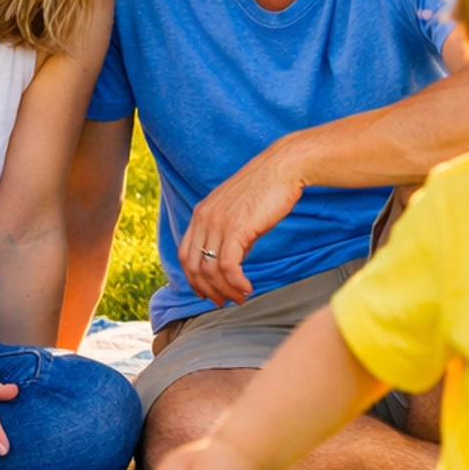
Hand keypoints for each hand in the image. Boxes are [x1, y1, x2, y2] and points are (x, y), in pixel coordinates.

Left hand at [178, 143, 305, 307]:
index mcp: (201, 213)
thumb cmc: (266, 188)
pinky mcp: (236, 229)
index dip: (193, 278)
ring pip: (210, 271)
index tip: (208, 292)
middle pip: (193, 267)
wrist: (283, 168)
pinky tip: (248, 288)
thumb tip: (234, 261)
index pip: (185, 254)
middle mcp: (204, 218)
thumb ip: (230, 234)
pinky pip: (228, 267)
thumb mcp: (238, 211)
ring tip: (240, 298)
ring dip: (225, 291)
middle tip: (224, 302)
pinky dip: (236, 283)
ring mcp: (218, 223)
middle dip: (207, 290)